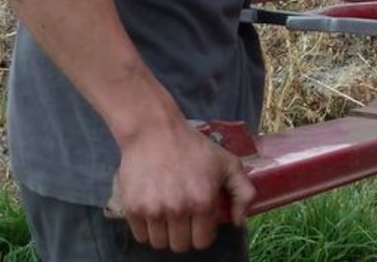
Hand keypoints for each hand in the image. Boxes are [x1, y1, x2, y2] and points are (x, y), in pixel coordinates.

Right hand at [108, 118, 255, 251]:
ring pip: (160, 243)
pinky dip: (147, 228)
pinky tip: (154, 209)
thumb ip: (243, 193)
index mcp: (203, 201)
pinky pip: (141, 236)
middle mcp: (178, 209)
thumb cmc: (194, 148)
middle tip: (184, 216)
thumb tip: (239, 222)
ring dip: (165, 232)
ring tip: (168, 212)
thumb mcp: (229, 163)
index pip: (203, 241)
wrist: (155, 132)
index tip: (200, 220)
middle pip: (180, 246)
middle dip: (184, 234)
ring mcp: (153, 210)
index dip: (203, 233)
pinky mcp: (133, 208)